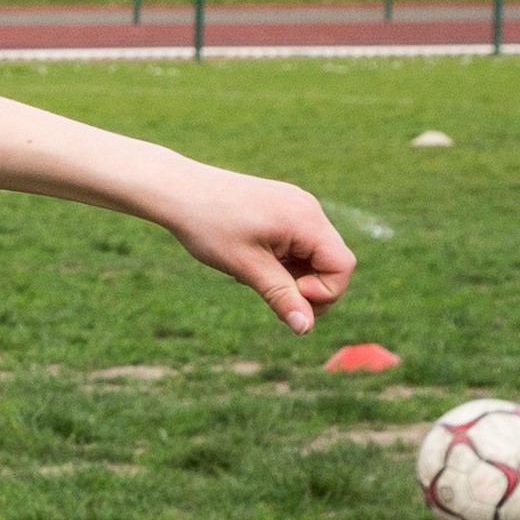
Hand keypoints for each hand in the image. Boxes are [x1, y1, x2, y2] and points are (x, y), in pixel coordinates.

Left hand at [165, 164, 354, 331]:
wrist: (177, 190)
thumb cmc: (209, 227)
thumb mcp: (246, 268)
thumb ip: (281, 297)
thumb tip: (306, 329)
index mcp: (307, 220)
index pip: (342, 266)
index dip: (322, 292)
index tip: (285, 295)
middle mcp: (309, 209)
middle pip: (330, 261)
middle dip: (306, 287)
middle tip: (268, 296)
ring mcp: (296, 206)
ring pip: (311, 254)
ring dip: (290, 275)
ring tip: (251, 275)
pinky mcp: (282, 207)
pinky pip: (296, 242)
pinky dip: (281, 260)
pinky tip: (250, 261)